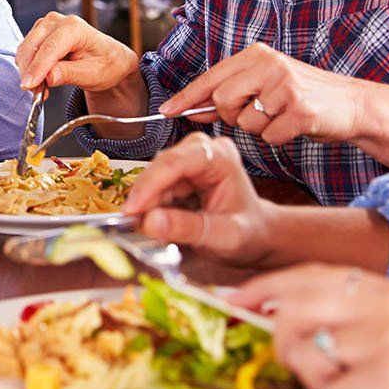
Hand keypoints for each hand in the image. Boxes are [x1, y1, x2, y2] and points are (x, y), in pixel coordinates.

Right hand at [15, 12, 139, 94]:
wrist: (109, 59)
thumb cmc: (106, 64)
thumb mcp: (93, 74)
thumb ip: (69, 74)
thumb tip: (48, 77)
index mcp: (75, 27)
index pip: (50, 48)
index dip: (37, 68)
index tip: (29, 85)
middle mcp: (57, 21)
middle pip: (33, 47)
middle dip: (30, 72)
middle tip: (36, 93)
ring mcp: (46, 26)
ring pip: (26, 50)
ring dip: (28, 71)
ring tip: (42, 89)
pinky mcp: (39, 34)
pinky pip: (26, 52)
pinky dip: (29, 68)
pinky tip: (41, 80)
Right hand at [120, 132, 276, 266]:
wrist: (257, 235)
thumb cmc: (249, 233)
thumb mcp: (225, 237)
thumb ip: (190, 229)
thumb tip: (151, 222)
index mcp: (221, 157)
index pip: (176, 162)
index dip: (150, 185)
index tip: (132, 210)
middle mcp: (202, 151)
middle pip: (160, 168)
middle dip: (145, 198)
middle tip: (134, 226)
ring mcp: (188, 161)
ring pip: (152, 179)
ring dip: (146, 206)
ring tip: (149, 231)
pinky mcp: (177, 174)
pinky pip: (153, 189)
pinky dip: (149, 209)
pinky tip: (154, 225)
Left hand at [163, 42, 369, 145]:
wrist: (352, 104)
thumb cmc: (303, 96)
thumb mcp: (266, 83)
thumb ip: (230, 93)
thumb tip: (189, 109)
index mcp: (257, 54)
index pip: (212, 77)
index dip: (187, 96)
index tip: (167, 111)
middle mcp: (270, 65)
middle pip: (223, 100)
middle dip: (232, 116)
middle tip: (257, 114)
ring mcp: (286, 86)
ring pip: (245, 122)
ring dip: (260, 128)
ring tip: (281, 116)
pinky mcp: (301, 110)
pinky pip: (269, 136)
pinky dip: (278, 138)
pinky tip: (294, 126)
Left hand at [233, 265, 388, 388]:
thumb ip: (355, 323)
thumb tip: (285, 320)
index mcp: (388, 290)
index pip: (307, 276)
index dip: (264, 289)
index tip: (233, 301)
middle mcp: (385, 302)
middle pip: (289, 312)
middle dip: (291, 352)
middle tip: (332, 379)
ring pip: (306, 359)